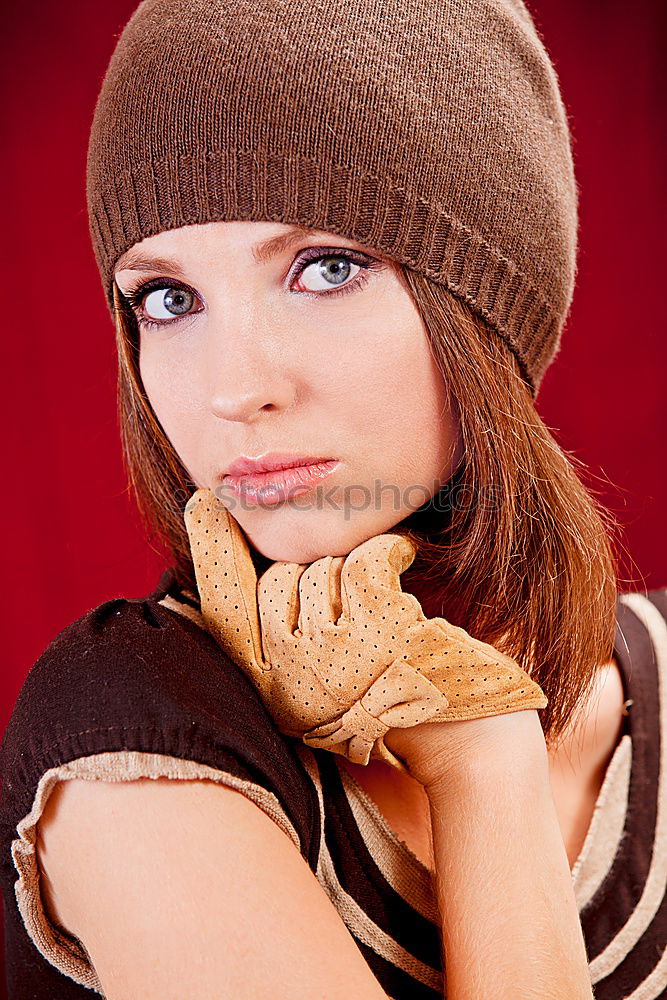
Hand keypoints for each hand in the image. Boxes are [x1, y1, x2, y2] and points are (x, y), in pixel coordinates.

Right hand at [184, 489, 546, 774]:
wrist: (468, 737)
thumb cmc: (400, 696)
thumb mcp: (328, 671)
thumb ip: (284, 628)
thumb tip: (252, 554)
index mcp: (270, 691)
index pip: (223, 610)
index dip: (210, 552)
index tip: (204, 501)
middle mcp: (287, 682)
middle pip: (279, 577)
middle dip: (321, 574)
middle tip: (359, 611)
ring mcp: (328, 658)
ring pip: (323, 568)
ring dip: (359, 574)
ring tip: (387, 615)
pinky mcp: (375, 634)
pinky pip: (367, 560)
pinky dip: (393, 553)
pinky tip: (406, 569)